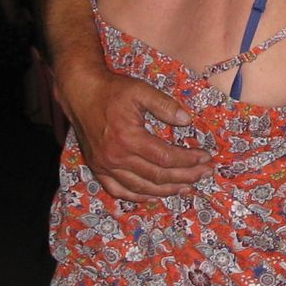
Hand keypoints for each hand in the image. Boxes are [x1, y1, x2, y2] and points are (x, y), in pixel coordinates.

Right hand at [58, 66, 213, 202]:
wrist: (80, 91)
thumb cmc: (111, 90)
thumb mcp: (140, 90)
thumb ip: (164, 105)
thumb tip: (186, 120)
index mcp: (128, 138)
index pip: (166, 158)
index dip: (189, 160)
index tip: (206, 158)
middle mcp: (116, 157)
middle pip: (157, 176)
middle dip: (185, 177)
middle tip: (204, 174)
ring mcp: (105, 166)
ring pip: (141, 187)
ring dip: (166, 190)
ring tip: (187, 188)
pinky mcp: (97, 168)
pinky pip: (119, 190)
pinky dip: (138, 196)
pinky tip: (153, 194)